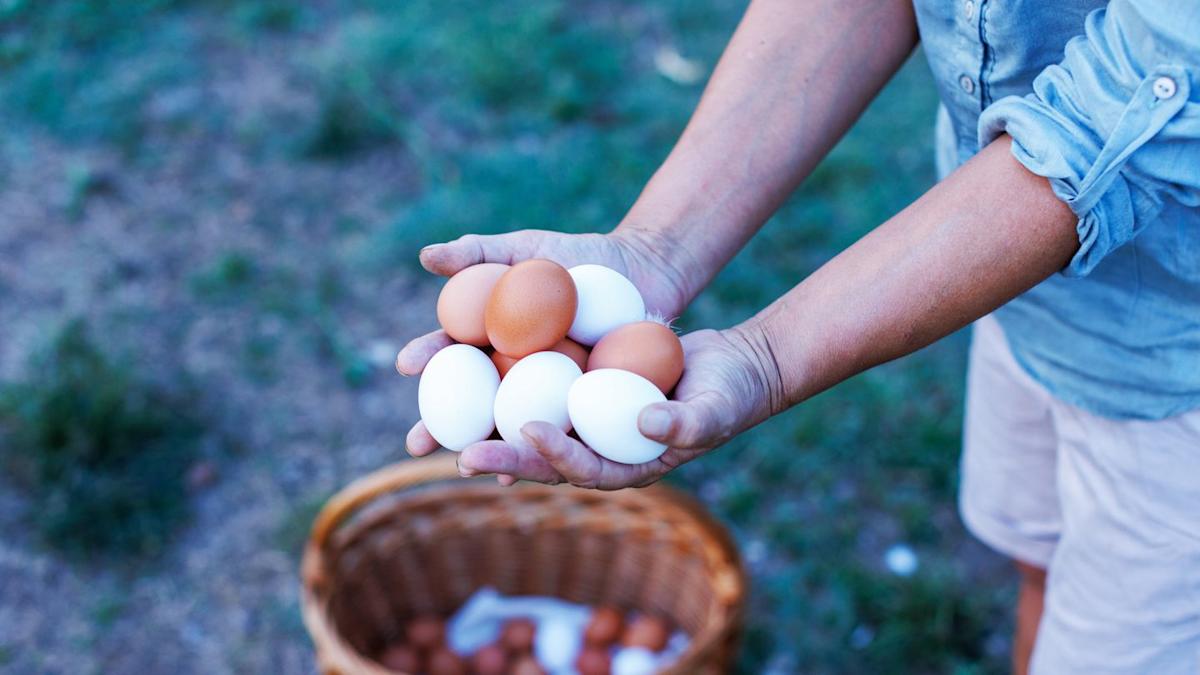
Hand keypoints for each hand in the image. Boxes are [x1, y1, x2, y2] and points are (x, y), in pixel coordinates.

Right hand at [397, 227, 700, 481]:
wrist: (642, 271)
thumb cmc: (578, 255)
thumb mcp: (528, 248)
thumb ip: (478, 252)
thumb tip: (426, 256)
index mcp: (489, 336)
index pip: (449, 350)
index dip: (426, 357)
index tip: (406, 364)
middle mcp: (509, 371)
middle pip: (466, 403)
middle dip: (437, 427)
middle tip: (415, 444)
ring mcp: (544, 393)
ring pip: (506, 425)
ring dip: (484, 449)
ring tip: (465, 465)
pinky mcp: (580, 408)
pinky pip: (557, 432)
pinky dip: (542, 452)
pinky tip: (526, 473)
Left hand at [407, 326, 779, 489]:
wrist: (732, 367)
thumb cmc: (731, 394)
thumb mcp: (716, 408)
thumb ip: (685, 423)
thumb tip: (646, 425)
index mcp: (627, 465)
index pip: (582, 468)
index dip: (553, 455)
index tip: (527, 434)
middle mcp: (599, 448)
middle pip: (542, 457)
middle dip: (500, 458)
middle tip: (457, 456)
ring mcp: (587, 421)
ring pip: (531, 424)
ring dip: (489, 427)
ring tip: (442, 429)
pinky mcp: (582, 390)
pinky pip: (541, 387)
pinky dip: (509, 381)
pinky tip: (473, 365)